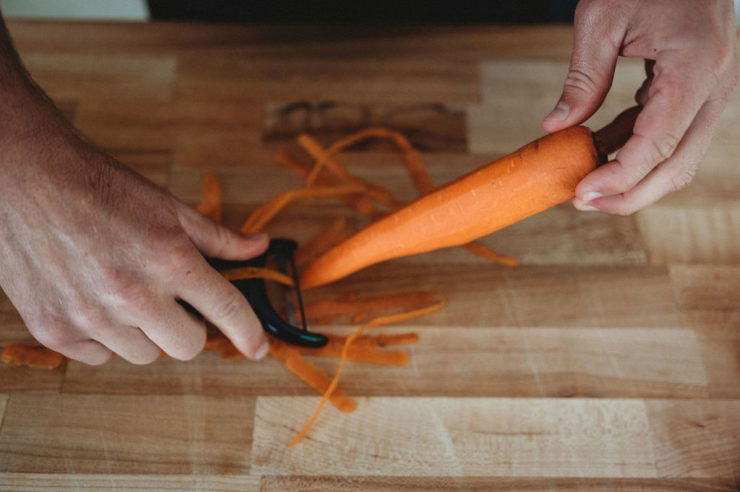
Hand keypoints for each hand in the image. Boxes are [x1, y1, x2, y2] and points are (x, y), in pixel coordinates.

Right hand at [0, 112, 269, 364]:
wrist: (25, 179)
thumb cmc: (101, 189)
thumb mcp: (168, 207)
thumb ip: (218, 237)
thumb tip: (261, 247)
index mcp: (170, 261)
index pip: (227, 311)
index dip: (249, 333)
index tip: (258, 348)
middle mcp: (133, 296)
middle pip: (188, 346)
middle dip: (188, 326)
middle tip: (170, 299)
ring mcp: (91, 318)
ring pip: (144, 355)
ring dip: (145, 332)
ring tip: (123, 291)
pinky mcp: (54, 331)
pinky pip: (100, 357)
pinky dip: (104, 337)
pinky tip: (92, 300)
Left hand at [542, 0, 738, 214]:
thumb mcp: (601, 18)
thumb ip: (582, 78)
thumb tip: (556, 127)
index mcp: (694, 68)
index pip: (658, 145)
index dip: (619, 178)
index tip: (582, 193)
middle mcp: (715, 87)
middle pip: (677, 166)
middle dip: (628, 195)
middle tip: (583, 201)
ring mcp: (714, 92)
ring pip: (679, 158)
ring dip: (633, 178)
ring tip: (586, 179)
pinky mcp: (701, 92)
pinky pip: (673, 136)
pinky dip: (639, 150)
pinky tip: (602, 149)